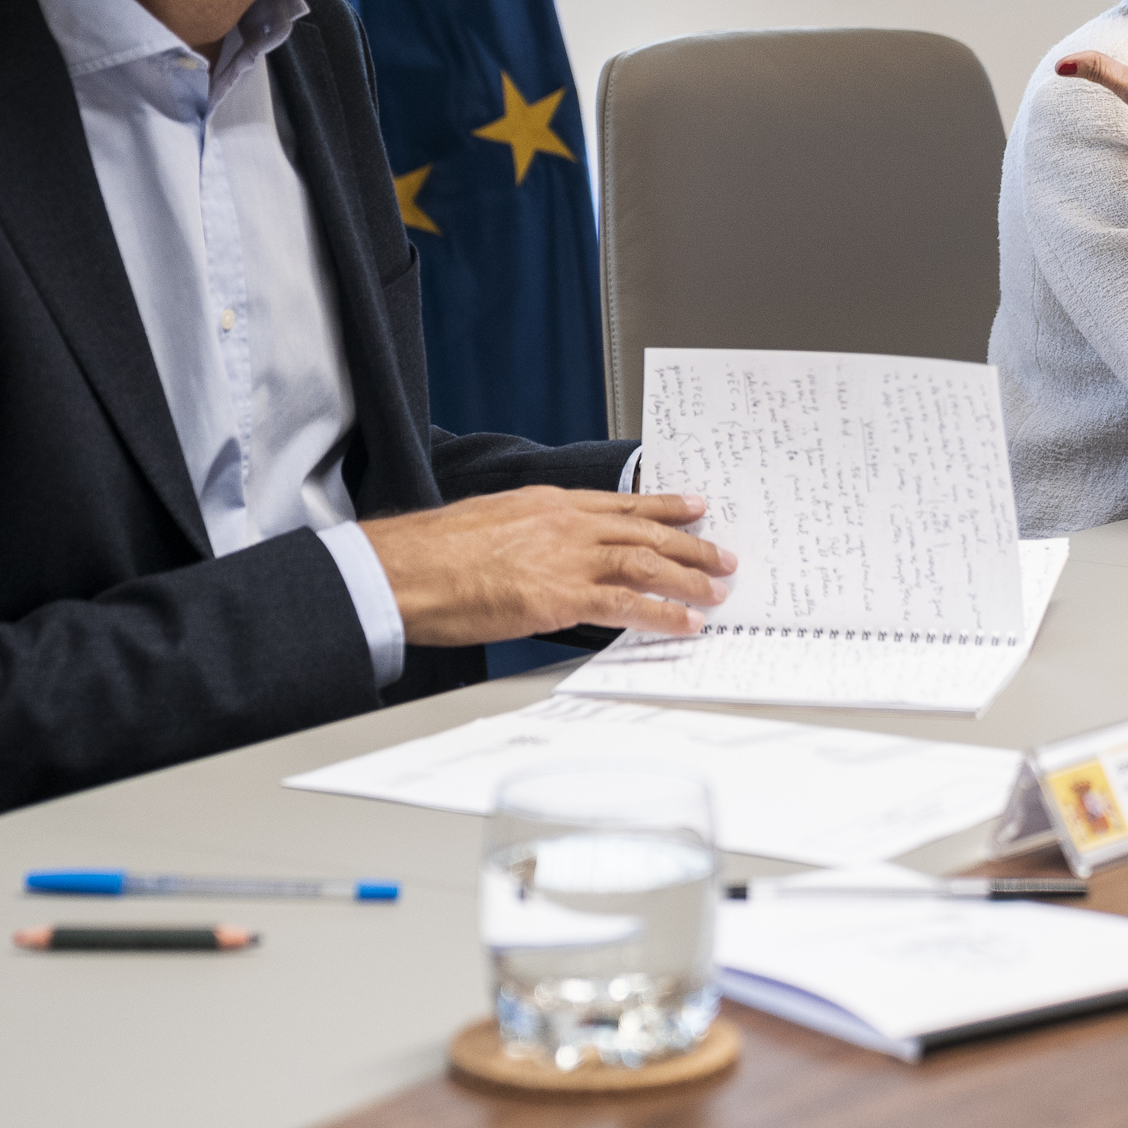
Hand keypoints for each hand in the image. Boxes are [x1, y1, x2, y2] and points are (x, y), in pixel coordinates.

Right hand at [360, 486, 735, 643]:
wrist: (404, 570)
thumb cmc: (432, 554)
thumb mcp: (489, 524)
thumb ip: (528, 536)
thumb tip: (542, 555)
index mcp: (547, 505)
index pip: (620, 504)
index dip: (663, 506)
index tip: (693, 507)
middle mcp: (565, 525)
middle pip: (645, 532)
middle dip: (691, 545)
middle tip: (723, 556)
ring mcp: (566, 559)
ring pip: (646, 564)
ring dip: (688, 579)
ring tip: (716, 592)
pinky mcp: (560, 598)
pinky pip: (626, 606)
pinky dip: (662, 614)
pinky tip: (684, 623)